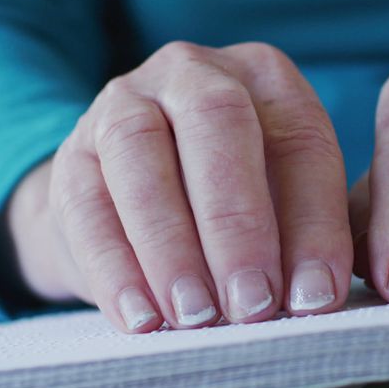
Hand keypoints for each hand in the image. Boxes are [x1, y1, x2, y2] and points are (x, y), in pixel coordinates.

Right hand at [6, 42, 352, 331]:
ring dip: (172, 246)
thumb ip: (303, 235)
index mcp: (264, 75)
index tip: (315, 295)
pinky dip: (116, 268)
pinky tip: (142, 316)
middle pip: (217, 122)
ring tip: (197, 315)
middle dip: (238, 223)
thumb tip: (314, 293)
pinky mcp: (72, 154)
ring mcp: (122, 103)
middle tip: (253, 303)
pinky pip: (86, 206)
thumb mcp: (282, 199)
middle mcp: (192, 72)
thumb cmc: (230, 196)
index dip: (313, 222)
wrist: (132, 194)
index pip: (299, 139)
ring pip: (140, 156)